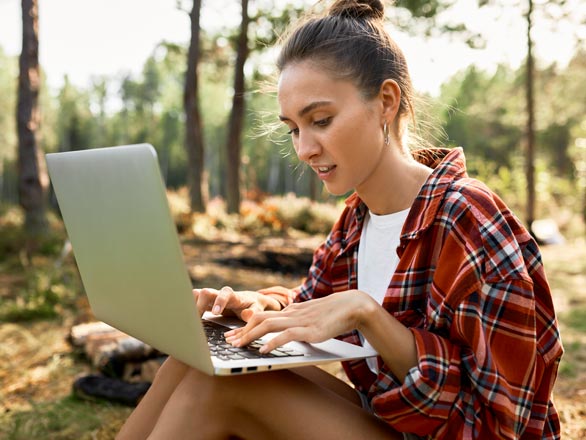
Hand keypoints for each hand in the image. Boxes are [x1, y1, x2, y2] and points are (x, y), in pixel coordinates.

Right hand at [193, 286, 280, 320]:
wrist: (249, 300)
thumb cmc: (253, 305)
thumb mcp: (258, 309)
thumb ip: (254, 312)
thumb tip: (247, 314)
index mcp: (232, 295)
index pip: (224, 294)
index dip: (219, 302)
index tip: (215, 313)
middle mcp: (219, 294)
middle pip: (205, 293)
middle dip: (199, 305)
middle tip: (196, 322)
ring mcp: (210, 298)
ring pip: (195, 295)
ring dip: (190, 306)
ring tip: (188, 322)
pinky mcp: (205, 303)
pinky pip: (193, 302)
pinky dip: (188, 310)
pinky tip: (186, 321)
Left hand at [225, 290, 373, 352]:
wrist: (352, 306)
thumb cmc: (333, 313)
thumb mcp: (311, 315)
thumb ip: (298, 318)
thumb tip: (288, 323)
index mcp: (291, 311)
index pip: (263, 316)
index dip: (246, 325)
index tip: (234, 334)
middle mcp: (291, 313)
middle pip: (259, 319)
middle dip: (241, 330)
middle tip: (228, 341)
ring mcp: (299, 321)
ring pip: (268, 325)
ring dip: (250, 336)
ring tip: (238, 345)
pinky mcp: (309, 330)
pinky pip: (286, 335)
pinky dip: (272, 342)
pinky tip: (262, 350)